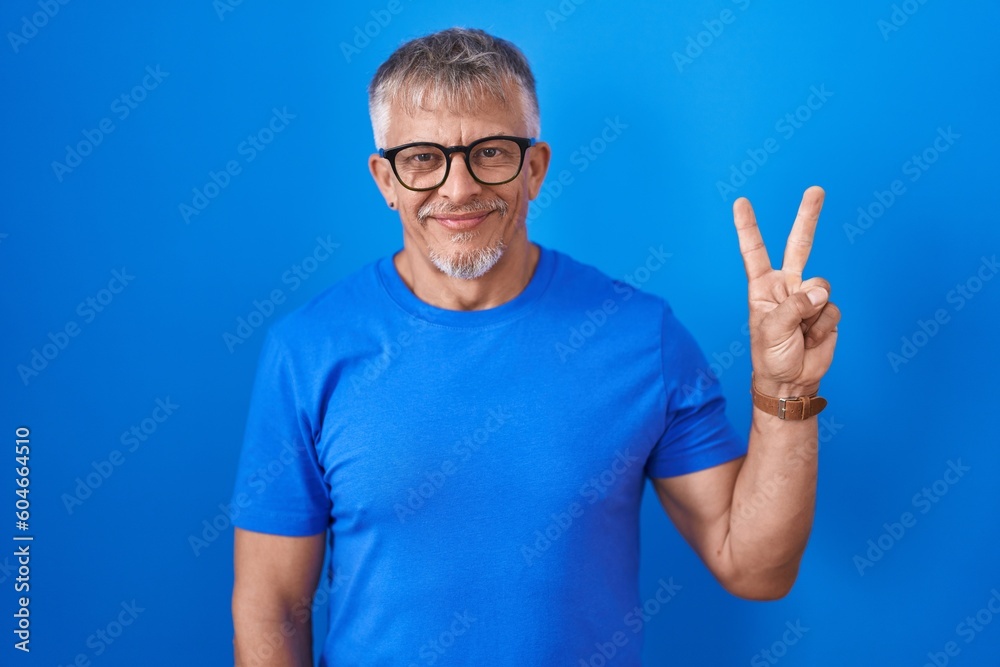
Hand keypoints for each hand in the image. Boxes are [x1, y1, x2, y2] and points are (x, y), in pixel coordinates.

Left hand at [733, 186, 840, 397]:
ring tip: (800, 333)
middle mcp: (786, 286)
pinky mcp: (827, 311)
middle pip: (800, 245)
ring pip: (822, 287)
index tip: (741, 202)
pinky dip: (824, 326)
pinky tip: (813, 338)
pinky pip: (833, 309)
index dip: (748, 227)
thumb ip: (795, 306)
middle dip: (808, 217)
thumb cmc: (770, 356)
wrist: (792, 381)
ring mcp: (808, 297)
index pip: (755, 251)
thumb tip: (821, 290)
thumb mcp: (772, 330)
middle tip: (816, 190)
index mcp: (763, 287)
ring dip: (813, 313)